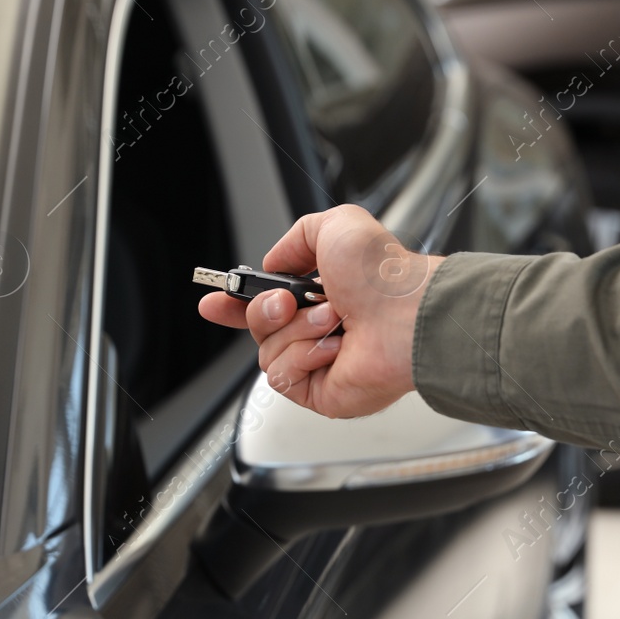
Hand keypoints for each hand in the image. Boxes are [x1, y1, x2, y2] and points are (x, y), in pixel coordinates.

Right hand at [197, 204, 442, 418]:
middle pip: (257, 328)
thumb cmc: (382, 275)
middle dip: (262, 311)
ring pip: (265, 351)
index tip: (213, 302)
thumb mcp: (335, 226)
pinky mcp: (319, 392)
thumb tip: (273, 262)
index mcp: (320, 293)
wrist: (405, 316)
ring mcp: (318, 362)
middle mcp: (318, 329)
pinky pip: (281, 375)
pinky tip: (334, 347)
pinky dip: (303, 355)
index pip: (265, 304)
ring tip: (333, 320)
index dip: (234, 304)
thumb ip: (297, 237)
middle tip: (286, 301)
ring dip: (295, 329)